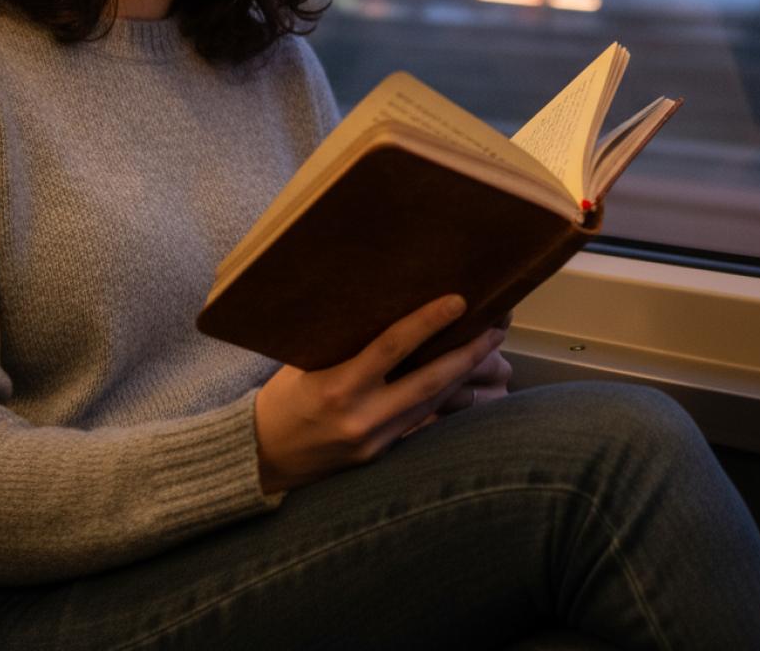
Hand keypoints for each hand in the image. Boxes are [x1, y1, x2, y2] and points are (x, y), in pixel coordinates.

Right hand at [254, 295, 504, 493]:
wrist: (262, 458)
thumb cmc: (282, 398)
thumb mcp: (305, 362)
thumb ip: (345, 342)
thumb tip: (386, 306)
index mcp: (337, 387)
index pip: (392, 348)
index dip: (429, 323)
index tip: (459, 301)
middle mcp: (361, 417)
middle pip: (429, 382)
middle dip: (468, 353)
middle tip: (497, 326)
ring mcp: (374, 442)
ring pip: (432, 403)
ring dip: (463, 374)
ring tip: (488, 346)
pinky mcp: (381, 457)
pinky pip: (419, 422)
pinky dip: (442, 398)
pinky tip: (460, 379)